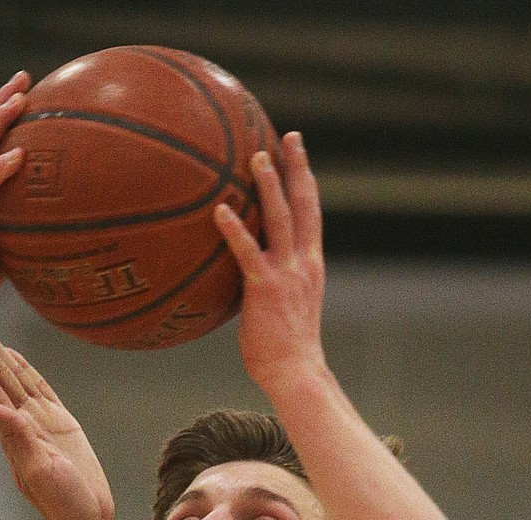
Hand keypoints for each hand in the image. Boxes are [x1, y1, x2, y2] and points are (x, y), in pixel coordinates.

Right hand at [0, 72, 29, 319]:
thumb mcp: (7, 242)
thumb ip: (24, 222)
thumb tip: (59, 220)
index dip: (1, 114)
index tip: (24, 92)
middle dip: (2, 101)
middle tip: (25, 77)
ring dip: (0, 119)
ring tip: (21, 98)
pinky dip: (1, 168)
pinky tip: (20, 155)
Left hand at [0, 327, 115, 519]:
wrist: (86, 519)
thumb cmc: (62, 503)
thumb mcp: (39, 471)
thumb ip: (17, 438)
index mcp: (14, 432)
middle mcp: (23, 423)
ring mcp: (41, 422)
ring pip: (15, 378)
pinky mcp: (61, 424)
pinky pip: (40, 389)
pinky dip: (25, 369)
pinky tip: (13, 356)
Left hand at [214, 131, 326, 391]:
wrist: (295, 372)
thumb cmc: (286, 348)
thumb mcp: (287, 306)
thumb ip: (274, 281)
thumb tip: (248, 271)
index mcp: (311, 264)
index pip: (311, 213)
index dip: (306, 180)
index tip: (299, 153)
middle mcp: (303, 262)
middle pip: (303, 205)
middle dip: (297, 168)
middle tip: (289, 136)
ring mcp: (286, 274)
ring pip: (280, 219)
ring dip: (270, 186)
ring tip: (257, 157)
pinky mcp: (265, 288)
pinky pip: (248, 252)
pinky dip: (235, 230)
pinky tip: (219, 211)